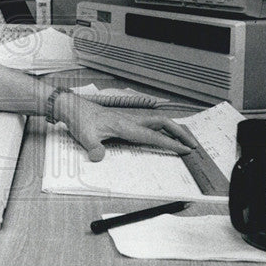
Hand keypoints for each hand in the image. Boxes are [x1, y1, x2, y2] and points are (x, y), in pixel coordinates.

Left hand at [55, 93, 195, 161]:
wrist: (72, 108)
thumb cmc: (80, 120)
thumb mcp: (84, 136)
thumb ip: (93, 147)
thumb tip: (99, 157)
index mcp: (125, 125)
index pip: (153, 136)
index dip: (170, 143)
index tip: (185, 149)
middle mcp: (131, 121)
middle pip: (163, 123)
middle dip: (180, 132)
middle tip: (193, 144)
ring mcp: (129, 119)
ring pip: (157, 122)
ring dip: (172, 129)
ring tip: (184, 140)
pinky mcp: (125, 121)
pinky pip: (149, 124)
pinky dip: (161, 129)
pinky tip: (163, 136)